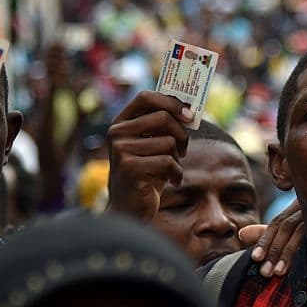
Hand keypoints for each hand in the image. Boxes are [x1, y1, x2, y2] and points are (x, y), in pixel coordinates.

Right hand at [107, 91, 193, 219]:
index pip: (146, 97)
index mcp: (121, 122)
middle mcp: (117, 133)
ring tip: (171, 170)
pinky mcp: (130, 169)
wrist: (130, 209)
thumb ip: (164, 127)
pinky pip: (167, 162)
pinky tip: (172, 181)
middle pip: (163, 118)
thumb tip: (190, 110)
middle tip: (184, 149)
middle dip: (182, 134)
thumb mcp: (153, 146)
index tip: (189, 114)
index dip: (171, 102)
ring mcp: (121, 150)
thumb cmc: (147, 174)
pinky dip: (176, 173)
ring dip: (178, 159)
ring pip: (168, 142)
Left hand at [238, 199, 304, 276]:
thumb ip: (264, 233)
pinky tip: (304, 268)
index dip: (264, 240)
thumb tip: (241, 234)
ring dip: (288, 253)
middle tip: (264, 272)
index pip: (277, 223)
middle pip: (287, 226)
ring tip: (279, 272)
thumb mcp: (288, 232)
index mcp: (297, 207)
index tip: (255, 258)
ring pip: (302, 232)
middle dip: (274, 248)